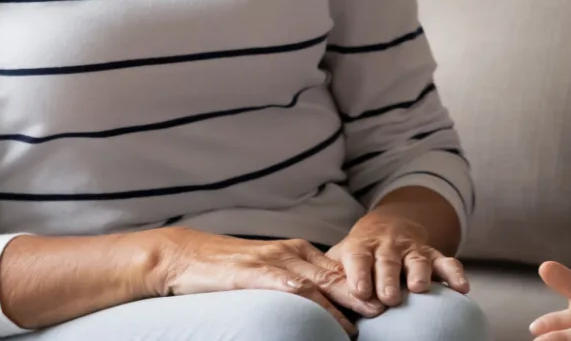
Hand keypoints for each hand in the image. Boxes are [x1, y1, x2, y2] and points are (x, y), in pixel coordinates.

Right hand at [150, 228, 382, 336]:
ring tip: (364, 319)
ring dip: (343, 301)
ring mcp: (272, 261)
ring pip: (317, 281)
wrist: (182, 256)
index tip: (384, 299)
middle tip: (387, 308)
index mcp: (295, 251)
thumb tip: (318, 302)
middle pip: (334, 273)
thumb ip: (291, 282)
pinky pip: (287, 287)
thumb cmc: (225, 268)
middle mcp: (289, 252)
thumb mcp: (265, 271)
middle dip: (362, 291)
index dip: (360, 284)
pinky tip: (321, 310)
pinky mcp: (253, 273)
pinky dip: (308, 299)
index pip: (336, 268)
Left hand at [328, 209, 468, 307]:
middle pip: (388, 261)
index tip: (359, 291)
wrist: (388, 224)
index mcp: (362, 246)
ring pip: (418, 259)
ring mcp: (412, 249)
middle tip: (389, 298)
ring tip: (420, 289)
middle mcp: (388, 246)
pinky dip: (455, 273)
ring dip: (419, 273)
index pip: (358, 258)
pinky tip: (462, 288)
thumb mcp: (341, 257)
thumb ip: (332, 275)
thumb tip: (315, 300)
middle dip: (388, 278)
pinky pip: (446, 261)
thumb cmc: (359, 253)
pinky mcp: (432, 253)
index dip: (359, 274)